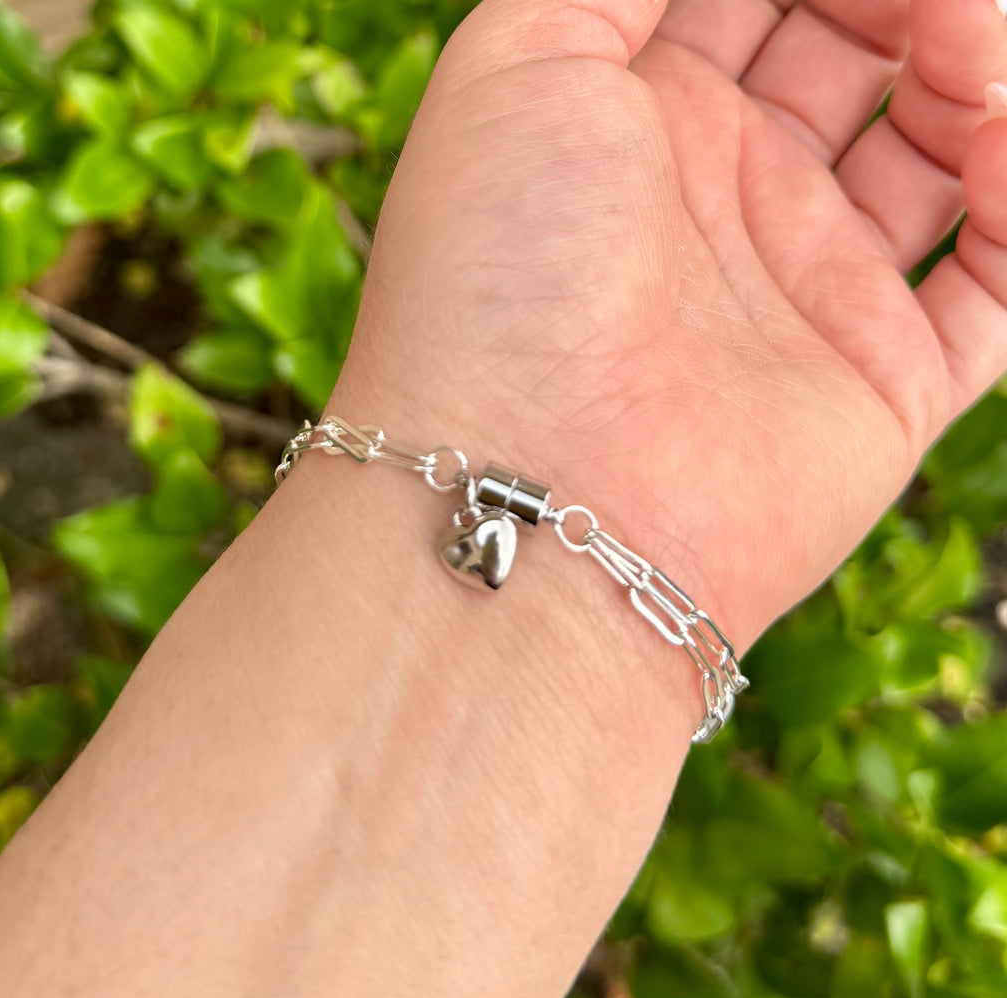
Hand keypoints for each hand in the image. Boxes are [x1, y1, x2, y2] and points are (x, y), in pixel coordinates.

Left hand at [334, 0, 1006, 649]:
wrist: (536, 486)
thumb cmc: (503, 272)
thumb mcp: (522, 61)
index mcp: (638, 121)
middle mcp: (724, 203)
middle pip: (855, 46)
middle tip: (928, 3)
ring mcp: (805, 293)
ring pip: (937, 147)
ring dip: (975, 75)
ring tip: (965, 59)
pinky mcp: (882, 384)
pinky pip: (994, 281)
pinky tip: (997, 149)